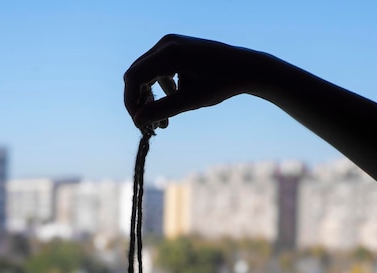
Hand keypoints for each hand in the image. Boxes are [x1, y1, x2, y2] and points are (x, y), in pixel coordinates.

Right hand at [124, 34, 259, 128]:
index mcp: (169, 53)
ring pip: (145, 74)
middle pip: (136, 74)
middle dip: (139, 102)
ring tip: (162, 122)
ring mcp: (170, 44)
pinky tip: (173, 101)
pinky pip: (157, 70)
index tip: (138, 124)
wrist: (245, 67)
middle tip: (148, 125)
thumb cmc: (221, 83)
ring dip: (149, 98)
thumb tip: (137, 122)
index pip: (134, 77)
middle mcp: (166, 44)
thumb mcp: (190, 101)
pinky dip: (160, 89)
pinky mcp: (175, 50)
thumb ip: (161, 110)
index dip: (131, 102)